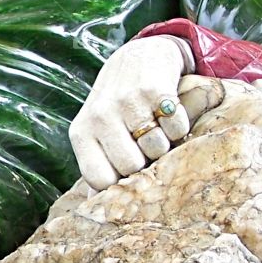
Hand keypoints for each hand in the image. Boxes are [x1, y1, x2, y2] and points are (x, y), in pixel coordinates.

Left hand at [69, 37, 194, 190]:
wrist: (139, 57)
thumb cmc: (116, 105)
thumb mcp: (96, 132)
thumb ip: (97, 165)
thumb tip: (96, 205)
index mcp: (82, 133)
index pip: (99, 179)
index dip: (119, 184)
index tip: (128, 174)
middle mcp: (100, 117)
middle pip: (131, 167)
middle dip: (145, 163)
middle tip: (145, 147)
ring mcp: (127, 102)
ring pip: (157, 149)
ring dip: (164, 144)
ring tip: (156, 128)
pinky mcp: (155, 90)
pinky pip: (176, 128)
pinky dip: (179, 127)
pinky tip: (167, 114)